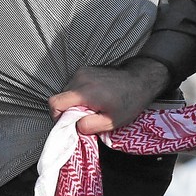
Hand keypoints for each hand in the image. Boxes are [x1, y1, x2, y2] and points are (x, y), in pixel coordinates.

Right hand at [50, 57, 171, 135]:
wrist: (141, 79)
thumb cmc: (129, 101)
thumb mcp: (112, 122)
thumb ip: (90, 126)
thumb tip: (76, 127)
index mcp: (84, 92)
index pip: (55, 103)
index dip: (57, 116)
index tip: (69, 123)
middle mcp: (80, 78)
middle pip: (60, 97)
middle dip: (68, 110)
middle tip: (85, 117)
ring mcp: (82, 71)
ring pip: (67, 91)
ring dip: (74, 102)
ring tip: (92, 107)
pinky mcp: (85, 69)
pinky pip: (74, 85)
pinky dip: (79, 94)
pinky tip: (94, 98)